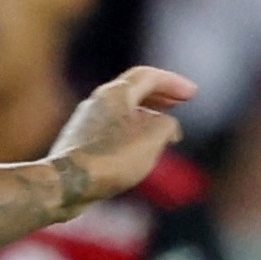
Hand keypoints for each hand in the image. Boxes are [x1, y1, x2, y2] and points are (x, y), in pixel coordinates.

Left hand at [49, 66, 197, 208]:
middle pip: (134, 90)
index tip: (192, 93)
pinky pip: (112, 127)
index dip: (173, 82)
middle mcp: (99, 101)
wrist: (67, 182)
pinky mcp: (80, 140)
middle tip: (179, 102)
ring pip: (122, 110)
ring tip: (163, 126)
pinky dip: (132, 130)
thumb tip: (168, 126)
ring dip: (147, 114)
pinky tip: (138, 148)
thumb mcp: (153, 139)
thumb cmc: (112, 159)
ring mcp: (87, 120)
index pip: (149, 76)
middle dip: (160, 95)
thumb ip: (168, 125)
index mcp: (117, 94)